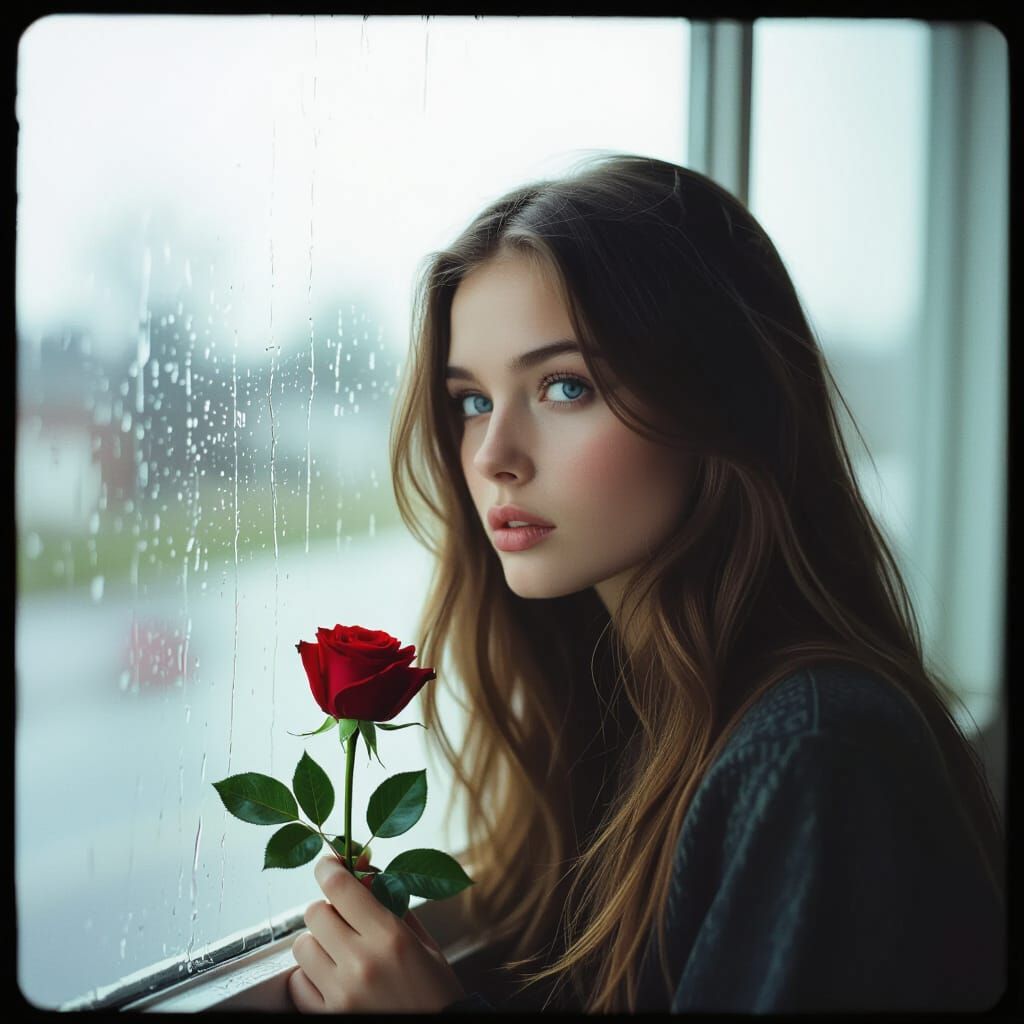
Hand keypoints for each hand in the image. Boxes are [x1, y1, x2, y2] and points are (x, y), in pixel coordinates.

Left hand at [288, 853, 467, 1012]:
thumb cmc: (434, 990)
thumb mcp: (422, 940)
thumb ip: (390, 901)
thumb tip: (360, 870)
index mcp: (389, 936)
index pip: (339, 887)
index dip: (328, 868)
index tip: (329, 865)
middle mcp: (361, 962)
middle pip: (314, 913)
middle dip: (328, 908)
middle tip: (345, 918)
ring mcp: (341, 993)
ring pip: (302, 946)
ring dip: (317, 942)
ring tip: (338, 952)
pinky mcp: (328, 1016)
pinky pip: (297, 983)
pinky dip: (309, 976)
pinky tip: (331, 977)